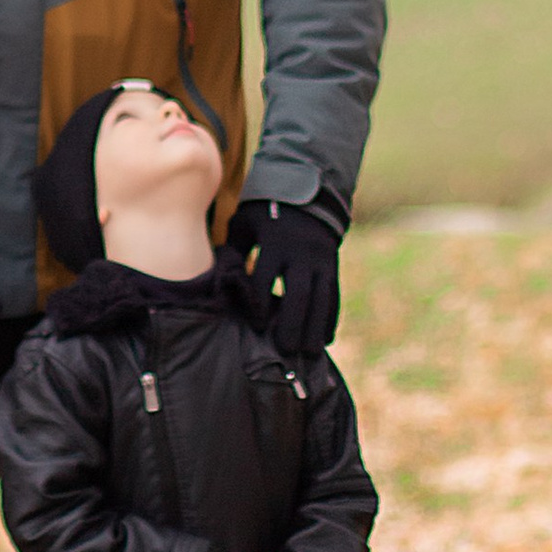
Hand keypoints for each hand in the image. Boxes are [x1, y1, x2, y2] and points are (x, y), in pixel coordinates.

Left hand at [228, 199, 341, 356]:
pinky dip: (330, 318)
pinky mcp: (333, 266)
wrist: (306, 197)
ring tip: (309, 354)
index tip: (258, 327)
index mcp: (274, 241)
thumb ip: (233, 251)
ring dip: (315, 327)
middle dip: (294, 323)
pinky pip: (334, 295)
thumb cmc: (265, 214)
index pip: (265, 276)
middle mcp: (300, 252)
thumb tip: (217, 282)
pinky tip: (324, 340)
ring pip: (321, 298)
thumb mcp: (245, 224)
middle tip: (286, 350)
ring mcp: (320, 260)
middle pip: (299, 292)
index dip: (261, 303)